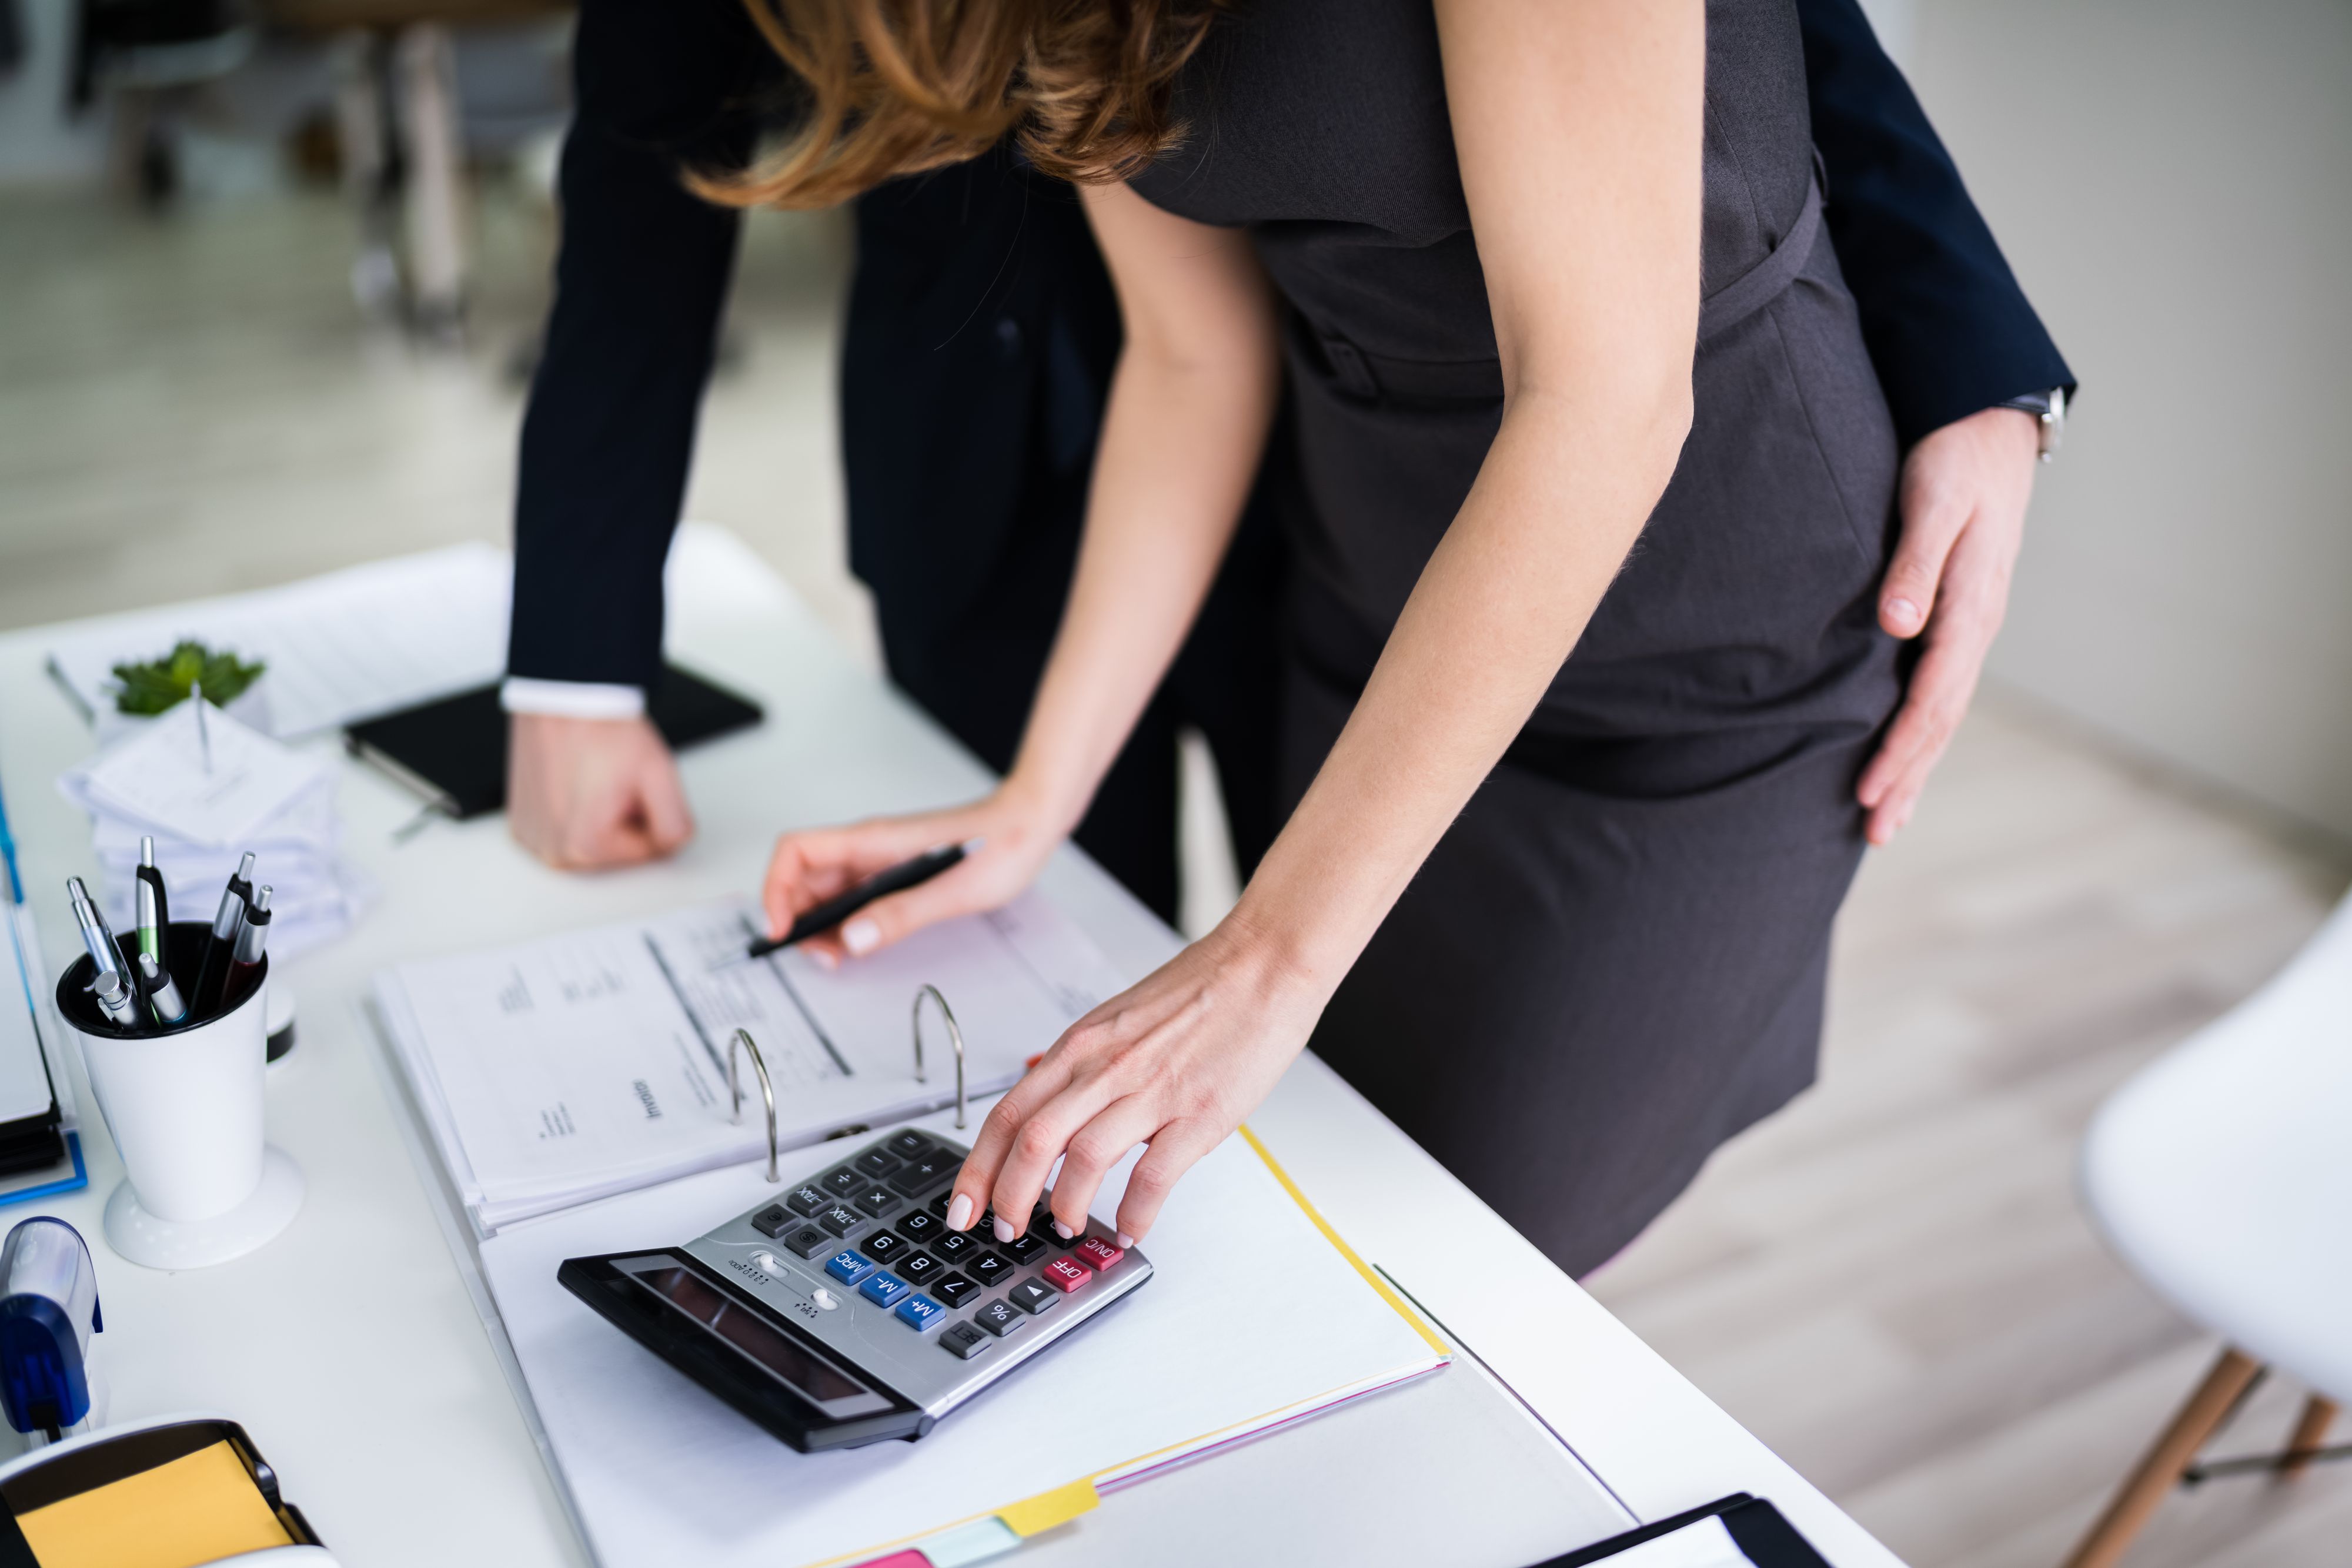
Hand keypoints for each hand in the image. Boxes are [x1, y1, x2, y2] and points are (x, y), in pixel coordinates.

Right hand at [507, 712, 692, 868]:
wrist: (562, 697)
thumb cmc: (601, 728)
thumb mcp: (658, 774)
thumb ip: (677, 822)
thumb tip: (675, 843)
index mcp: (585, 848)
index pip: (650, 849)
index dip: (651, 812)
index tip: (634, 785)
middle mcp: (553, 852)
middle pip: (618, 849)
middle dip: (625, 816)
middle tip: (612, 780)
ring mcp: (534, 840)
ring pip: (593, 841)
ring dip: (600, 814)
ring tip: (591, 778)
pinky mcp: (522, 826)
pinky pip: (564, 830)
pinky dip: (573, 811)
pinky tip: (572, 782)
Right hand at [760, 786, 1060, 967]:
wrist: (1031, 822)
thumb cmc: (1000, 846)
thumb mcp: (953, 891)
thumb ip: (901, 915)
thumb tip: (853, 940)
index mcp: (873, 840)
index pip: (796, 851)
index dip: (776, 888)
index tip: (783, 930)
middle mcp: (869, 847)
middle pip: (803, 877)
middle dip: (798, 918)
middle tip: (823, 958)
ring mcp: (880, 860)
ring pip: (826, 890)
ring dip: (820, 925)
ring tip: (841, 957)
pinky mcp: (895, 873)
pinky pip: (854, 897)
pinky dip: (846, 922)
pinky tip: (861, 943)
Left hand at [940, 917, 1328, 1247]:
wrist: (1263, 962)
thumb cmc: (1200, 991)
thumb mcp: (1119, 1020)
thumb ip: (1085, 1064)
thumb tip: (1052, 1107)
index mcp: (1082, 1045)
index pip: (1008, 1112)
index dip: (977, 1167)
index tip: (962, 1204)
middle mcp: (1105, 1067)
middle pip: (1031, 1141)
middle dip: (1008, 1197)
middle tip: (1005, 1229)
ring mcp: (1152, 1090)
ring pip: (1082, 1160)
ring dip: (1065, 1206)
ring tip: (1066, 1227)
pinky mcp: (1199, 1112)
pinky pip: (1153, 1175)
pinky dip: (1135, 1212)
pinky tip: (1131, 1228)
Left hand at [1857, 405, 2039, 844]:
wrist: (1989, 430)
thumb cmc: (1954, 461)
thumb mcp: (1933, 502)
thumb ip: (1915, 564)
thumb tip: (1898, 625)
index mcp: (1971, 607)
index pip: (1933, 696)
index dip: (1900, 746)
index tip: (1867, 788)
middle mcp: (1975, 627)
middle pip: (1940, 720)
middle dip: (1907, 776)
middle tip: (1872, 830)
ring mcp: (1969, 629)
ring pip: (1942, 715)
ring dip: (1915, 768)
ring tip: (1884, 822)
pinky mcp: (1955, 621)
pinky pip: (1939, 692)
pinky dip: (1921, 735)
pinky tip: (1901, 761)